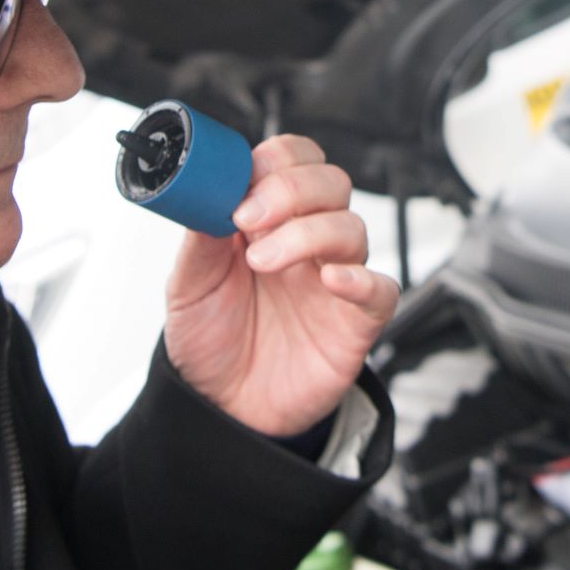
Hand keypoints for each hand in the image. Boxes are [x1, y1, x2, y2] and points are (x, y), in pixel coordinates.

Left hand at [163, 134, 399, 436]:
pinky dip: (361, 278)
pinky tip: (330, 281)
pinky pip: (381, 289)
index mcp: (268, 221)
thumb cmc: (212, 340)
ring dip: (308, 233)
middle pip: (330, 182)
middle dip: (290, 189)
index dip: (273, 162)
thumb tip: (204, 191)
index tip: (241, 188)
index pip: (291, 161)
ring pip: (352, 227)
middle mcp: (307, 242)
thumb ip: (200, 239)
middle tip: (249, 220)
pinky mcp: (356, 322)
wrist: (223, 408)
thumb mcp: (187, 286)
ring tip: (262, 263)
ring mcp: (334, 279)